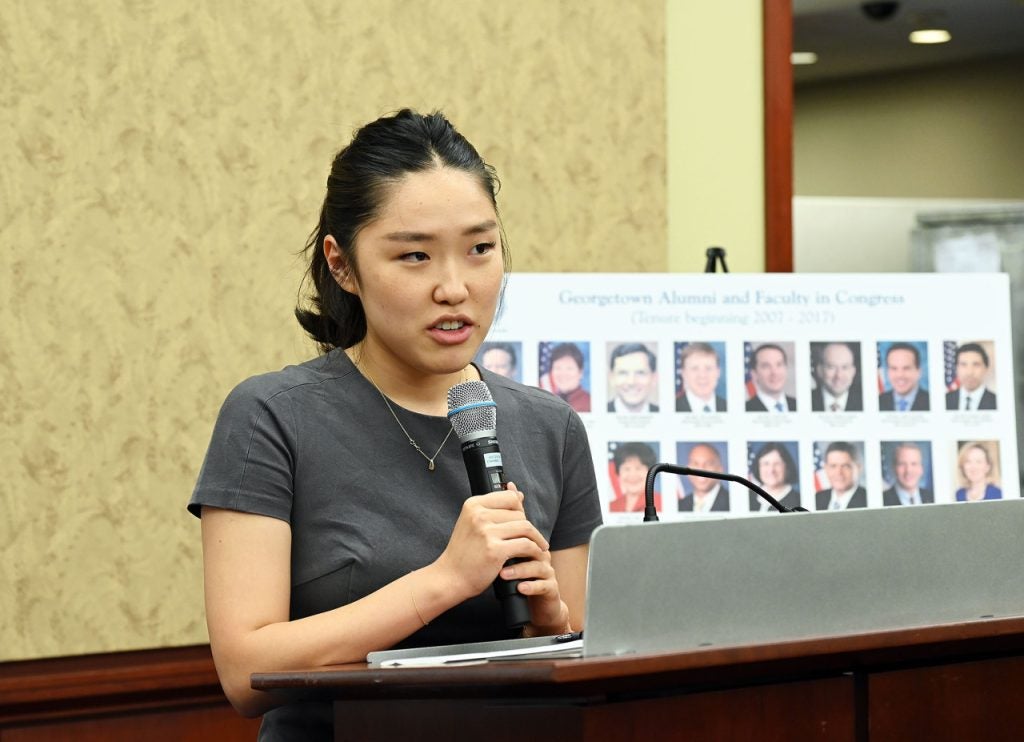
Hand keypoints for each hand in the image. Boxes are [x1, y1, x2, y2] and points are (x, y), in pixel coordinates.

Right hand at [434, 486, 548, 601]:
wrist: (450, 577)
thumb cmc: (464, 552)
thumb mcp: (474, 523)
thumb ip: (496, 508)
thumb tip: (519, 493)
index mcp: (473, 505)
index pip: (509, 497)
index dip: (520, 509)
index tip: (522, 521)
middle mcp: (479, 515)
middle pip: (519, 513)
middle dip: (527, 527)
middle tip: (531, 538)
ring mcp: (486, 532)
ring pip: (525, 527)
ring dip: (536, 538)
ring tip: (539, 546)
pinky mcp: (495, 550)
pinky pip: (525, 545)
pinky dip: (535, 550)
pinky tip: (536, 554)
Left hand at [499, 483, 570, 635]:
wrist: (531, 605)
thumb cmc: (515, 579)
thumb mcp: (504, 559)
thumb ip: (497, 544)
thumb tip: (478, 527)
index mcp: (530, 544)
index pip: (523, 531)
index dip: (509, 532)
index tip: (488, 535)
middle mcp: (541, 555)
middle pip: (531, 544)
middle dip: (512, 547)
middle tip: (494, 552)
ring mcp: (547, 571)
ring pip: (538, 565)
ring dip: (520, 569)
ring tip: (502, 574)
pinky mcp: (551, 589)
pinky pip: (544, 585)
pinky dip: (531, 586)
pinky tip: (519, 588)